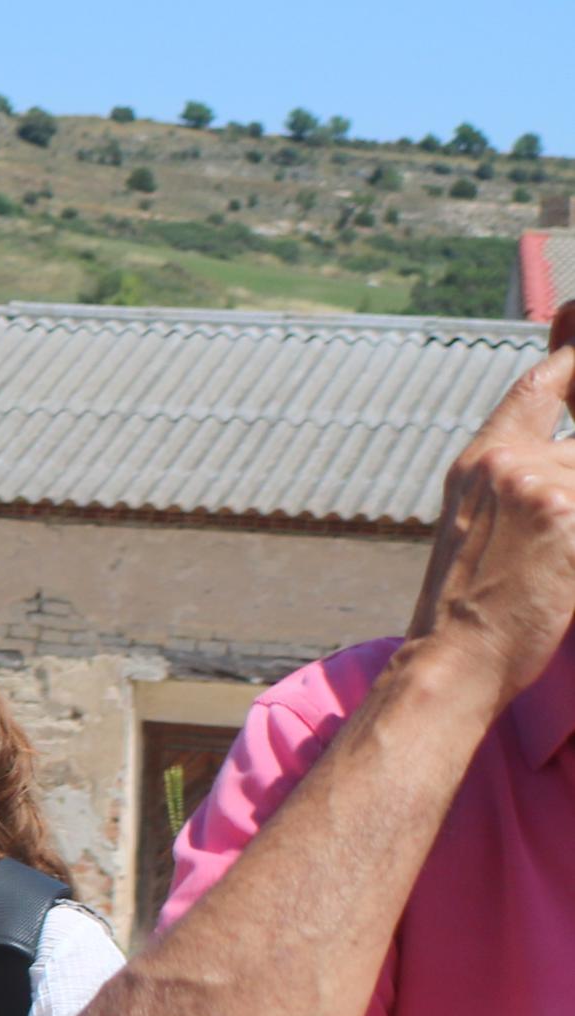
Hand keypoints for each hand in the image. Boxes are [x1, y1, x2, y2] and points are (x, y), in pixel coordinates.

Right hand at [407, 337, 574, 718]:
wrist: (453, 658)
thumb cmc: (468, 608)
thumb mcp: (477, 528)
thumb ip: (518, 481)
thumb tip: (559, 452)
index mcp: (477, 463)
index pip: (536, 388)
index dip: (571, 358)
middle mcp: (504, 462)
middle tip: (566, 501)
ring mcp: (538, 484)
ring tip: (553, 554)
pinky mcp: (568, 514)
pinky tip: (565, 566)